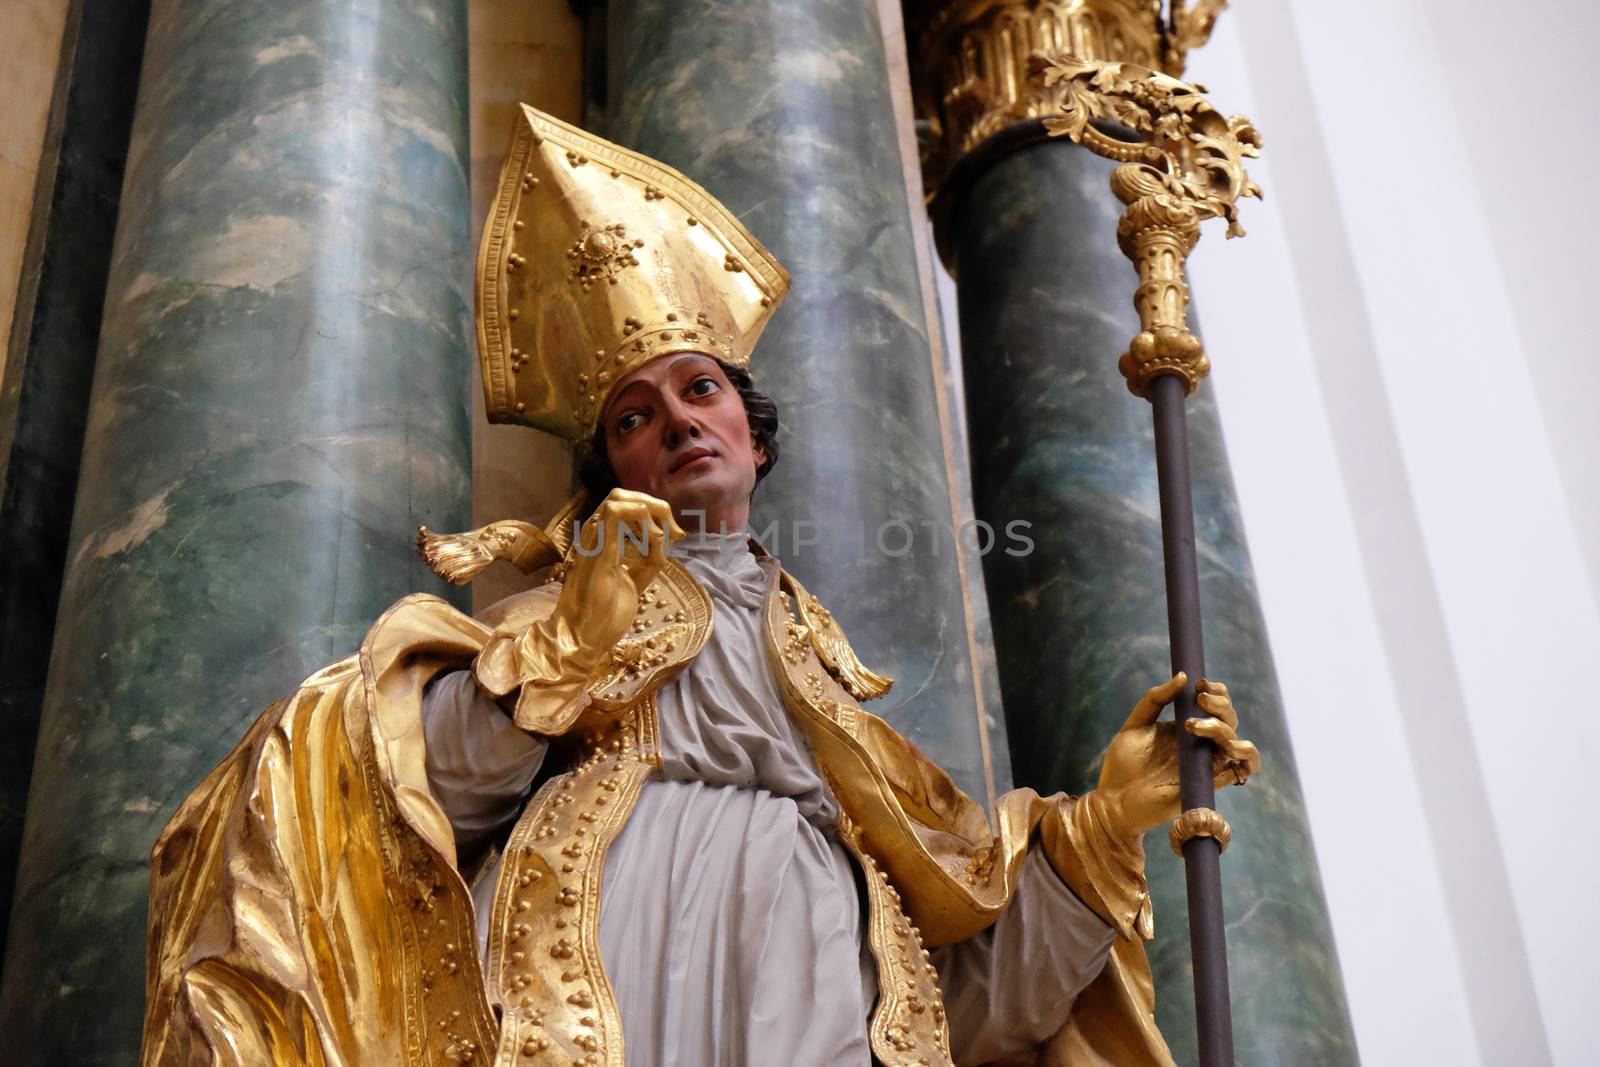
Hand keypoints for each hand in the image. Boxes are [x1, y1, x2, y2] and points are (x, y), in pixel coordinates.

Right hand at [553, 488, 685, 667]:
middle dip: (655, 505)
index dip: (657, 512)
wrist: (587, 636)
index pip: (627, 504)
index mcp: (602, 538)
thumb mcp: (639, 576)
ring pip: (618, 498)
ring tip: (660, 541)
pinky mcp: (597, 550)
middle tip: (673, 532)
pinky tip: (652, 545)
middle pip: (622, 493)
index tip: (677, 536)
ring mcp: (593, 539)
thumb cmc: (607, 611)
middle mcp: (594, 534)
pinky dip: (642, 522)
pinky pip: (616, 515)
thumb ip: (652, 553)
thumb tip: (667, 535)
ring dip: (650, 513)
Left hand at [1096, 672, 1260, 840]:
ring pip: (1238, 742)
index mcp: (1186, 728)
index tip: (1199, 685)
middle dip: (1219, 705)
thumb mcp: (1135, 724)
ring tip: (1198, 728)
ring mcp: (1206, 764)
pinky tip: (1228, 748)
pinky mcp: (1209, 784)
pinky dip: (1247, 756)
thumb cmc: (1123, 764)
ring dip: (1226, 729)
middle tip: (1197, 702)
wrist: (1114, 800)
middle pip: (1230, 719)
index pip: (1215, 705)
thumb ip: (1156, 699)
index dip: (1217, 691)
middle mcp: (1200, 745)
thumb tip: (1183, 677)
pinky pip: (1241, 771)